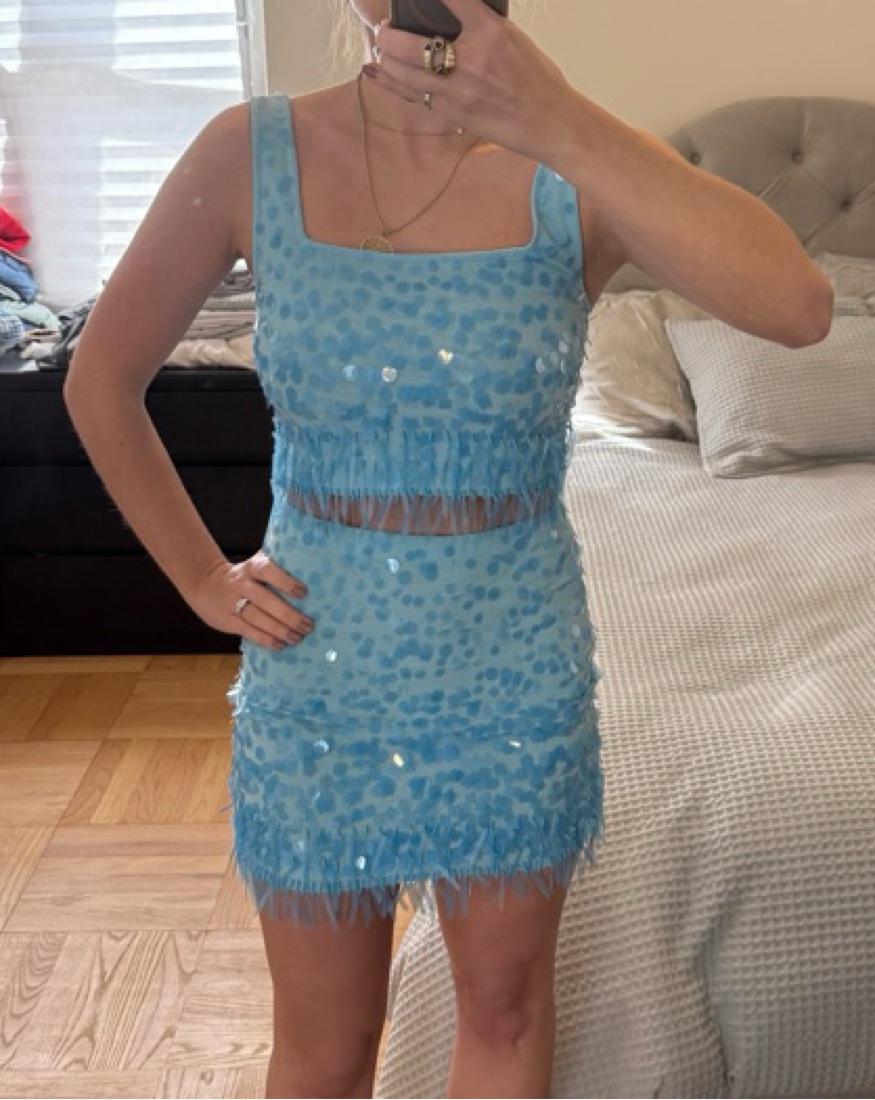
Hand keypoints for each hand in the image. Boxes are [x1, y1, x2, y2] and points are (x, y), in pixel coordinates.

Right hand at [188, 551, 313, 650]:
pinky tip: (280, 644)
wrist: (204, 583)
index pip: (267, 571)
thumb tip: (312, 573)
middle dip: (288, 614)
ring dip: (279, 630)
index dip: (285, 581)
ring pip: (256, 618)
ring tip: (297, 638)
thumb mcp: (255, 565)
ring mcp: (232, 602)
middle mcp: (241, 583)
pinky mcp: (227, 620)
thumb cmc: (244, 576)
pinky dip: (265, 639)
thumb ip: (277, 567)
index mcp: (252, 567)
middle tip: (308, 625)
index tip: (303, 592)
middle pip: (265, 600)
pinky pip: (248, 631)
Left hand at [369, 0, 573, 160]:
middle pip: (408, 42)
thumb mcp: (512, 39)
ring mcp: (458, 90)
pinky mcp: (453, 112)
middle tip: (385, 29)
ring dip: (385, 56)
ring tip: (382, 48)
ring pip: (403, 70)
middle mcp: (471, 59)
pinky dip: (388, 81)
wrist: (550, 122)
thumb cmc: (536, 78)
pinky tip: (373, 69)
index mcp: (491, 31)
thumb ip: (479, 27)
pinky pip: (411, 95)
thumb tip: (447, 19)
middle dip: (387, 33)